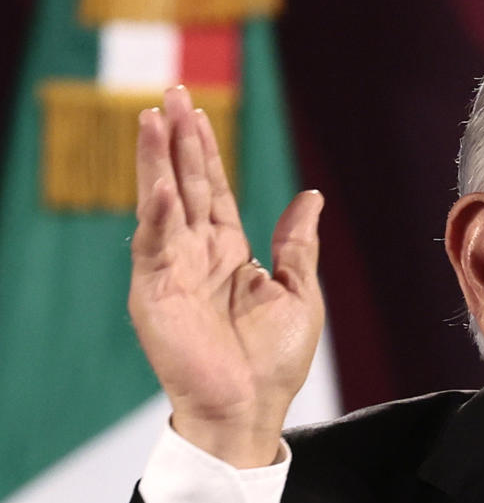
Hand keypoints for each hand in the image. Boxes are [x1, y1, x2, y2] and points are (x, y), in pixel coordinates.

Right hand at [129, 86, 324, 467]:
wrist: (250, 410)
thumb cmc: (274, 364)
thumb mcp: (300, 294)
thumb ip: (297, 245)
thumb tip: (311, 197)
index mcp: (230, 253)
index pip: (211, 190)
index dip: (204, 150)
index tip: (197, 111)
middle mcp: (196, 255)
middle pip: (183, 184)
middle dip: (177, 139)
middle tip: (170, 92)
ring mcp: (172, 271)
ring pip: (161, 203)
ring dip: (156, 162)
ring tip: (154, 118)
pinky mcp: (154, 293)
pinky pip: (155, 245)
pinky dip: (158, 214)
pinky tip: (163, 186)